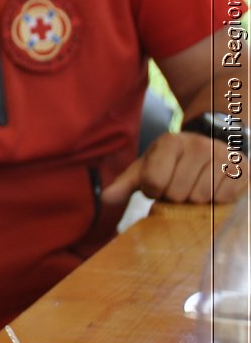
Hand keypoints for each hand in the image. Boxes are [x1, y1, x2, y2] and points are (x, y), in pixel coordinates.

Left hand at [104, 130, 248, 208]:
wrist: (212, 144)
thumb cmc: (173, 162)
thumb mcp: (147, 167)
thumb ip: (125, 183)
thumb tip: (106, 199)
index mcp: (169, 142)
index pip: (153, 183)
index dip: (153, 191)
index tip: (158, 185)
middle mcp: (197, 145)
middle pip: (178, 194)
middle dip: (175, 196)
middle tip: (179, 185)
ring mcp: (221, 155)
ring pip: (201, 198)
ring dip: (195, 201)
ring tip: (195, 186)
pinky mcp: (241, 168)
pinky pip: (223, 198)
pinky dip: (215, 200)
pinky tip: (212, 187)